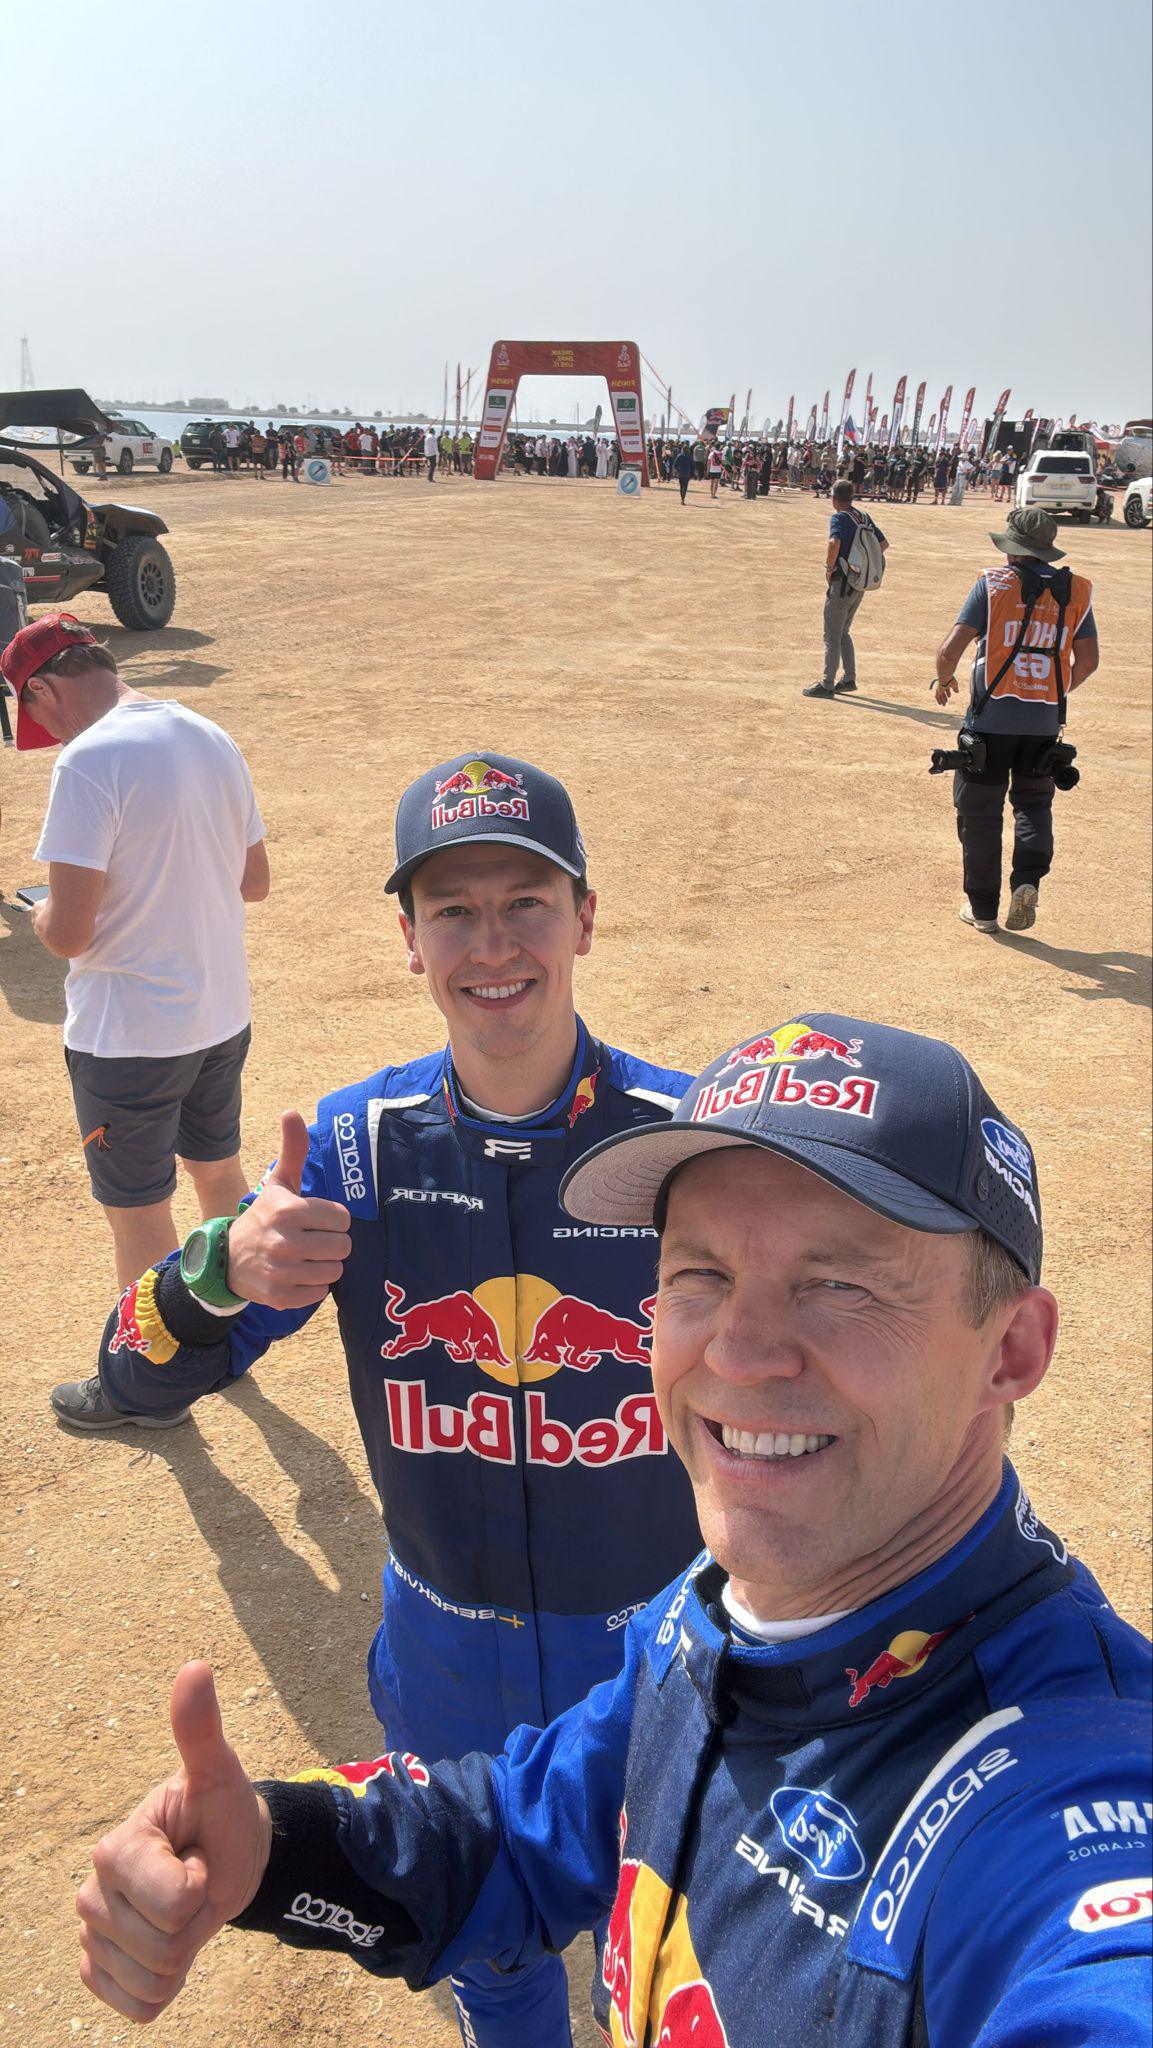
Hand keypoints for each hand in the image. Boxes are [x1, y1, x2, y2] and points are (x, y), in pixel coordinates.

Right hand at [77, 1663, 271, 2022]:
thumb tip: (195, 1667)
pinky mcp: (98, 1971)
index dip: (200, 1888)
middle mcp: (91, 1894)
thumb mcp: (220, 1773)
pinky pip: (138, 2007)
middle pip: (163, 1948)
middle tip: (194, 1882)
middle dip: (194, 1923)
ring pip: (152, 1981)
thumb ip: (200, 1729)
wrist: (224, 1857)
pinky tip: (167, 1947)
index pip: (173, 1905)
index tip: (197, 1857)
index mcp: (115, 1850)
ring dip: (183, 1955)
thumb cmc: (220, 1812)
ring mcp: (92, 1936)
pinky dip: (163, 1988)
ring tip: (184, 1910)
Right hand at [225, 1110, 350, 1308]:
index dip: (333, 1220)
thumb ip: (293, 1150)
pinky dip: (312, 1287)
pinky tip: (296, 1276)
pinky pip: (319, 1294)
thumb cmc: (264, 1217)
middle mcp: (285, 1241)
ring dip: (324, 1266)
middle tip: (312, 1241)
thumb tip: (292, 1112)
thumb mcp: (278, 1183)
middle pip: (342, 1247)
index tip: (316, 1220)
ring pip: (334, 1271)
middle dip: (332, 1244)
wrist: (225, 1259)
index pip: (342, 1219)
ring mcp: (281, 1271)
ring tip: (305, 1258)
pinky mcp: (280, 1296)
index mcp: (289, 1210)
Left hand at [934, 675, 958, 706]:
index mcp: (945, 684)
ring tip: (944, 705)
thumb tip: (957, 692)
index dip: (948, 693)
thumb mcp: (954, 684)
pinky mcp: (937, 690)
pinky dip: (939, 700)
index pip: (946, 689)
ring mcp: (939, 688)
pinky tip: (940, 704)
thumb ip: (955, 688)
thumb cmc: (950, 679)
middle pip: (942, 693)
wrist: (945, 676)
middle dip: (944, 698)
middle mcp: (941, 686)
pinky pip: (937, 697)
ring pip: (940, 696)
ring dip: (942, 700)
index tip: (949, 696)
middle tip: (946, 702)